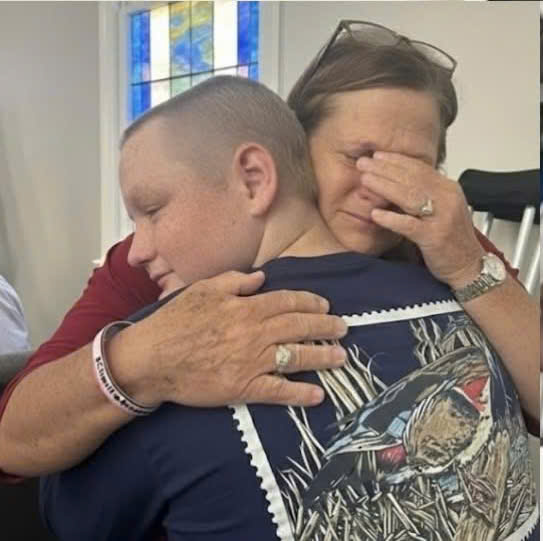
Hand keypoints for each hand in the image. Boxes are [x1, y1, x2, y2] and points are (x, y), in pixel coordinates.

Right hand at [114, 270, 347, 407]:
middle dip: (325, 327)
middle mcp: (255, 333)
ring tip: (341, 358)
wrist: (153, 358)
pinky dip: (300, 394)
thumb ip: (235, 281)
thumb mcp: (203, 289)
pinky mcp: (244, 388)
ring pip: (296, 357)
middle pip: (299, 328)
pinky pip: (278, 391)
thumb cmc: (176, 321)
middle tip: (344, 329)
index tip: (325, 307)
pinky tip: (318, 395)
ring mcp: (252, 362)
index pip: (288, 302)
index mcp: (246, 308)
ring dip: (322, 357)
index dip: (310, 304)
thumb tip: (262, 278)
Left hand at [357, 152, 484, 286]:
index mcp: (448, 189)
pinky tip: (375, 215)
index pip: (419, 168)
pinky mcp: (434, 237)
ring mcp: (441, 218)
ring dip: (384, 186)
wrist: (470, 266)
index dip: (396, 161)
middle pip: (412, 178)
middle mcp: (447, 199)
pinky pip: (409, 225)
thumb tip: (398, 181)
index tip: (377, 155)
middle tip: (363, 163)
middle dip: (385, 169)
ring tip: (365, 180)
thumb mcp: (441, 209)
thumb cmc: (451, 239)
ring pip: (409, 196)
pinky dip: (391, 219)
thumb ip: (424, 194)